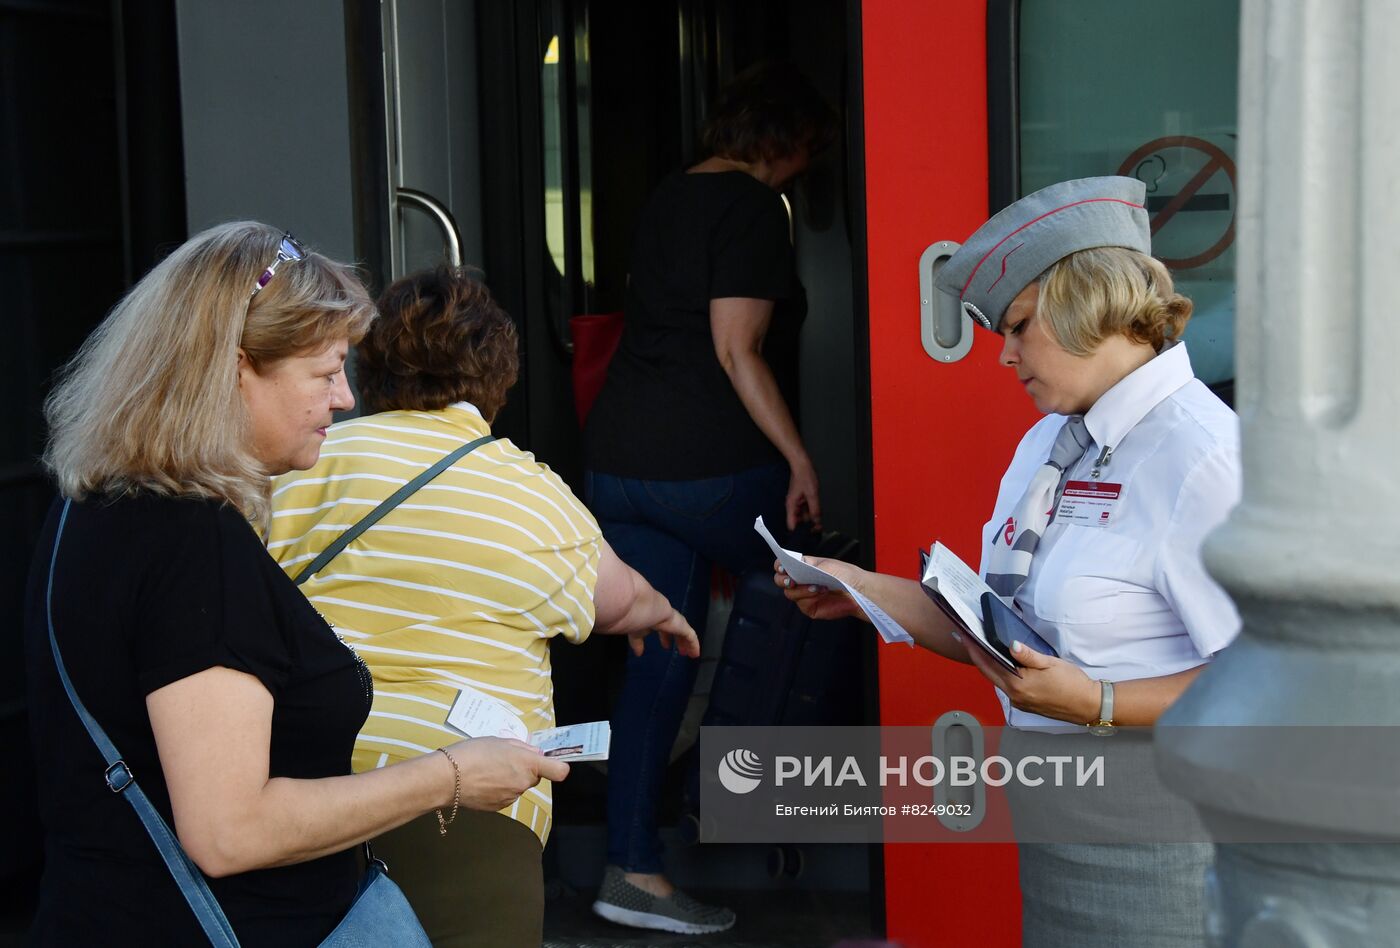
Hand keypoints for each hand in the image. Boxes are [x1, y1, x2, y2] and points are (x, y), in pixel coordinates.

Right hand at [445, 737, 569, 811]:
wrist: (446, 778)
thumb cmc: (472, 752)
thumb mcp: (498, 741)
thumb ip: (521, 747)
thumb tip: (535, 753)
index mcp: (527, 764)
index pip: (560, 771)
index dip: (557, 766)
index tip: (547, 762)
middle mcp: (523, 783)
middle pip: (534, 777)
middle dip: (524, 770)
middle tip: (504, 760)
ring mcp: (511, 798)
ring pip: (518, 787)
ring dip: (510, 780)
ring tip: (488, 771)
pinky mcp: (498, 808)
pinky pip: (506, 796)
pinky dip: (499, 790)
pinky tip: (482, 783)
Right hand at [629, 608, 700, 657]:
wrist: (646, 608)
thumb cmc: (638, 618)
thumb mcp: (636, 633)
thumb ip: (638, 643)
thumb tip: (638, 653)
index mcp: (657, 619)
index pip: (664, 630)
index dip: (665, 638)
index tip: (666, 646)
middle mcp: (668, 619)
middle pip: (677, 631)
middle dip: (679, 641)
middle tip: (681, 650)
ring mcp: (677, 622)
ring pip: (685, 633)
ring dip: (687, 644)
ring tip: (690, 653)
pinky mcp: (683, 626)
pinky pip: (691, 637)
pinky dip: (694, 645)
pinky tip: (695, 653)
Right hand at [773, 556, 867, 621]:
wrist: (859, 590)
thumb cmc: (845, 575)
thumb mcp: (825, 564)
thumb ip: (806, 565)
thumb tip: (793, 566)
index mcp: (803, 566)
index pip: (783, 565)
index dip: (779, 566)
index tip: (783, 567)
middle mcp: (801, 581)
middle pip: (780, 581)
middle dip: (783, 580)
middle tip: (792, 580)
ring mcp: (804, 595)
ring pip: (789, 593)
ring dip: (800, 589)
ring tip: (817, 586)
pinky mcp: (809, 608)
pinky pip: (801, 603)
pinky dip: (808, 597)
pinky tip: (820, 593)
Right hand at [785, 458, 821, 531]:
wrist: (802, 465)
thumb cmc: (804, 477)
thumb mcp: (812, 495)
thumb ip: (814, 509)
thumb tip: (816, 521)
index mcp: (791, 506)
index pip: (791, 525)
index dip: (798, 532)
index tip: (808, 536)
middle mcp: (793, 506)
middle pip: (798, 521)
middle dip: (807, 525)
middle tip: (818, 529)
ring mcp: (797, 502)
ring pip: (803, 515)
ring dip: (811, 518)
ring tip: (819, 522)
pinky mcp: (801, 499)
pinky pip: (806, 509)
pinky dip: (811, 512)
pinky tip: (817, 513)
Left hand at [960, 639, 1099, 723]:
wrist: (1089, 705)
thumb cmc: (1072, 684)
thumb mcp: (1050, 663)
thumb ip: (1028, 655)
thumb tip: (1011, 645)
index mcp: (1018, 685)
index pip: (988, 665)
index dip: (974, 650)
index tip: (964, 637)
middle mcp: (1015, 697)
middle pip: (989, 674)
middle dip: (978, 656)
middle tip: (967, 640)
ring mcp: (1020, 703)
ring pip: (998, 681)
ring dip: (990, 666)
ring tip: (982, 649)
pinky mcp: (1026, 705)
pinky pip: (1008, 687)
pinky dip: (1002, 674)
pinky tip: (1003, 664)